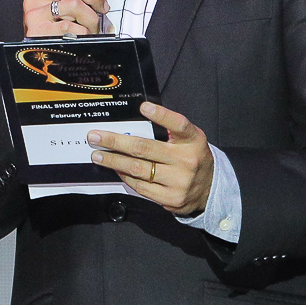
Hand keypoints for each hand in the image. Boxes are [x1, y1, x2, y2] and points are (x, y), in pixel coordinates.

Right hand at [23, 0, 108, 37]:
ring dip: (91, 19)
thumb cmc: (51, 32)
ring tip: (92, 29)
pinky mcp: (38, 30)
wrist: (36, 58)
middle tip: (103, 7)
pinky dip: (83, 33)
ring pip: (75, 5)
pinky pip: (72, 27)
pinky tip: (80, 38)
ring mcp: (34, 14)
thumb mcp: (55, 10)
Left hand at [87, 102, 214, 215]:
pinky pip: (140, 186)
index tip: (143, 106)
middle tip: (95, 137)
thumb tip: (132, 125)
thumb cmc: (192, 158)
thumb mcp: (189, 140)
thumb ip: (168, 132)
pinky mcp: (170, 198)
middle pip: (145, 148)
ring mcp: (178, 181)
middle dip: (115, 142)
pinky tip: (116, 169)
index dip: (161, 115)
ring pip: (138, 169)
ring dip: (113, 161)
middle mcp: (187, 160)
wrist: (210, 189)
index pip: (178, 124)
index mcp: (193, 141)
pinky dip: (125, 176)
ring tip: (98, 155)